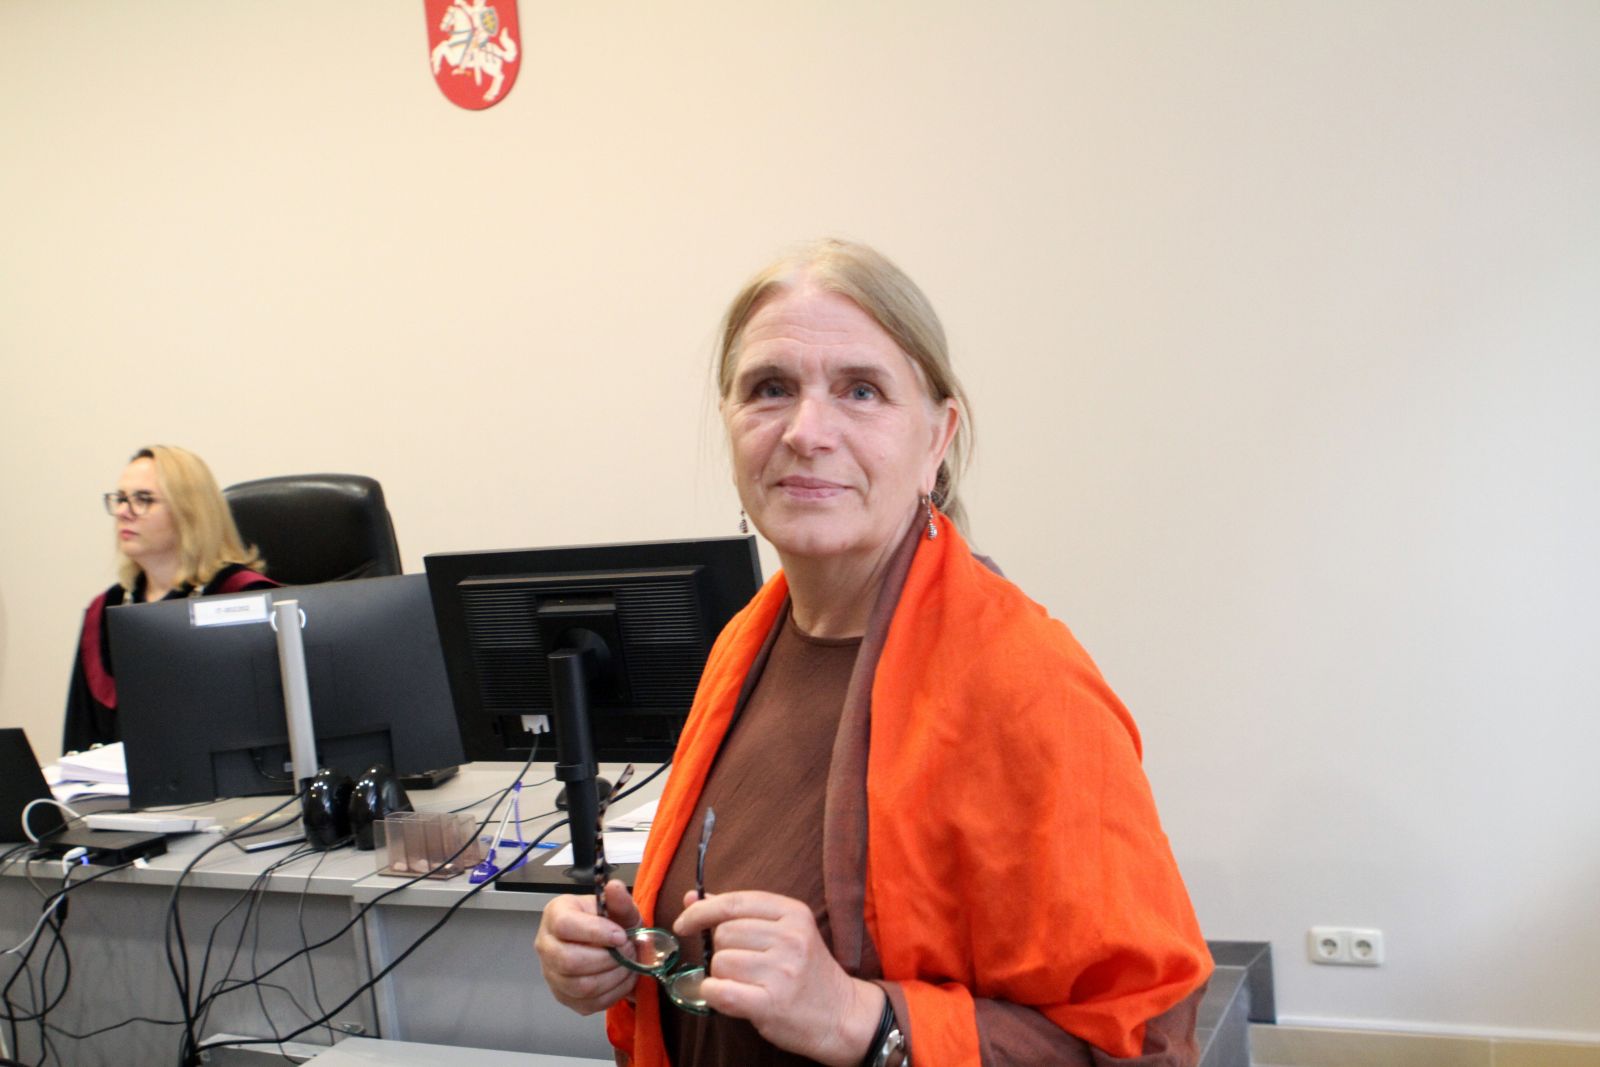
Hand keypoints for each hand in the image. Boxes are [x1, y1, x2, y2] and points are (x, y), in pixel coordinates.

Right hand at [534, 879, 640, 1014]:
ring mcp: (552, 974)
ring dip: (613, 977)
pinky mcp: (564, 997)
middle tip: (628, 950)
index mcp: (555, 915)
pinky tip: (623, 979)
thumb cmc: (611, 923)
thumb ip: (619, 900)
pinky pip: (588, 1003)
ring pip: (579, 986)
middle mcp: (546, 945)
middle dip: (607, 959)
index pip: (565, 926)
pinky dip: (613, 993)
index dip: (596, 933)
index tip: (621, 935)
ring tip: (629, 965)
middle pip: (568, 961)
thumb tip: (614, 887)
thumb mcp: (619, 909)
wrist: (611, 945)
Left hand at [674, 890, 884, 1065]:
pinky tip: (728, 997)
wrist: (842, 1015)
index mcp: (794, 913)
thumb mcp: (784, 931)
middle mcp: (790, 938)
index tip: (684, 923)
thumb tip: (691, 898)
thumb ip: (739, 913)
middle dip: (722, 950)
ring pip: (719, 962)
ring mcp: (782, 971)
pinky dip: (714, 994)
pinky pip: (719, 990)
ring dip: (722, 975)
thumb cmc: (805, 972)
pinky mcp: (771, 1003)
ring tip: (747, 983)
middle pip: (723, 933)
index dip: (702, 911)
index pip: (734, 902)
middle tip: (744, 966)